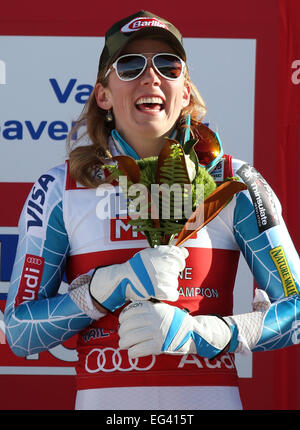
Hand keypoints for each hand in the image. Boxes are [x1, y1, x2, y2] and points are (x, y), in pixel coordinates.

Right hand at [89, 245, 187, 311]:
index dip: (175, 260)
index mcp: (164, 252)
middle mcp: (167, 263)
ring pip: (175, 282)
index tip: (168, 264)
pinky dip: (168, 295)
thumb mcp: (151, 252)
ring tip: (154, 282)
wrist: (124, 279)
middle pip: (177, 269)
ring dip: (167, 283)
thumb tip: (186, 251)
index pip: (180, 255)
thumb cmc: (137, 265)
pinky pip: (174, 294)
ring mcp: (166, 277)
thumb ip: (169, 251)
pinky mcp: (164, 291)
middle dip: (169, 272)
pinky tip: (159, 291)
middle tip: (156, 274)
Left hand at [118, 301, 237, 358]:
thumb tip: (130, 314)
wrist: (194, 333)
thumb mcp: (164, 309)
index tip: (122, 322)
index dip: (123, 317)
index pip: (131, 311)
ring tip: (124, 345)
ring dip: (124, 343)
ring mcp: (156, 332)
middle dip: (122, 332)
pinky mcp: (159, 346)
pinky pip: (139, 349)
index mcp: (154, 309)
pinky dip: (132, 352)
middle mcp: (154, 319)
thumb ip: (150, 309)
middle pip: (129, 325)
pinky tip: (132, 353)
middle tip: (122, 336)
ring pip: (131, 338)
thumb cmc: (177, 321)